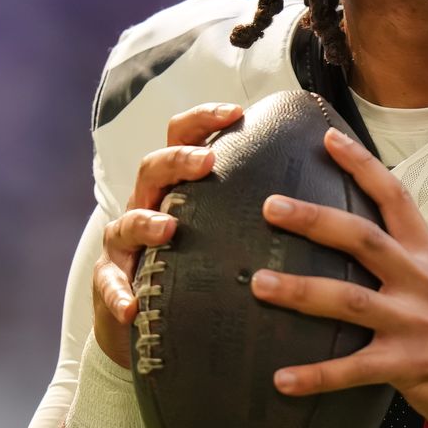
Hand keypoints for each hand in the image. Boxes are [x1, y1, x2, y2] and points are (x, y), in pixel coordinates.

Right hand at [90, 102, 243, 367]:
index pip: (181, 137)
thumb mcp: (221, 223)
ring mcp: (123, 242)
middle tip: (207, 162)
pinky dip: (118, 293)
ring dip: (146, 222)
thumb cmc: (196, 258)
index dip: (203, 120)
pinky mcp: (110, 280)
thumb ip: (252, 198)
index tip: (235, 112)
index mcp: (174, 183)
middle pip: (152, 168)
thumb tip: (318, 172)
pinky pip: (109, 283)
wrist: (151, 314)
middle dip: (178, 161)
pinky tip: (132, 306)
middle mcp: (145, 203)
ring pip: (126, 222)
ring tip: (168, 228)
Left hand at [250, 127, 427, 427]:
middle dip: (315, 220)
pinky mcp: (408, 365)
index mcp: (426, 256)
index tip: (328, 139)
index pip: (395, 198)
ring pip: (350, 301)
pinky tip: (282, 380)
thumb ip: (402, 261)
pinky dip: (316, 375)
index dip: (363, 166)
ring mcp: (414, 323)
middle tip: (272, 206)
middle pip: (364, 239)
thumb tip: (353, 240)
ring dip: (301, 291)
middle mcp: (420, 282)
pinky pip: (354, 370)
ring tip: (259, 285)